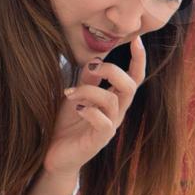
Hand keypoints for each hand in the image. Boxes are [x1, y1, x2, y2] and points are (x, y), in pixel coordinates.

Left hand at [43, 35, 146, 176]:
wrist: (55, 155)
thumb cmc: (67, 126)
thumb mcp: (77, 96)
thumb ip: (88, 80)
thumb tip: (96, 59)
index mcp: (114, 100)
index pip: (134, 78)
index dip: (138, 59)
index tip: (136, 39)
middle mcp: (116, 113)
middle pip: (130, 86)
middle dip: (112, 71)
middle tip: (91, 69)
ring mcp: (109, 127)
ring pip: (114, 101)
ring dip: (90, 91)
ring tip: (70, 94)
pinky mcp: (99, 141)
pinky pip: (104, 122)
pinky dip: (90, 110)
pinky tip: (77, 108)